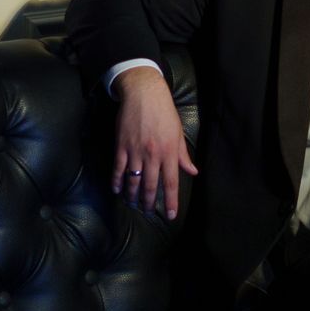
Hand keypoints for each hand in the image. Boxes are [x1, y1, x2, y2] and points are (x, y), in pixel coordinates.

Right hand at [110, 66, 198, 219]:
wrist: (144, 94)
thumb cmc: (165, 112)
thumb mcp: (178, 133)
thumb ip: (183, 155)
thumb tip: (192, 172)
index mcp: (169, 152)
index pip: (171, 183)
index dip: (171, 201)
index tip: (170, 216)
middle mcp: (153, 154)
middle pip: (151, 186)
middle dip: (149, 203)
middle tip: (147, 213)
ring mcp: (136, 151)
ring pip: (133, 180)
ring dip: (133, 195)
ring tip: (133, 204)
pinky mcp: (121, 146)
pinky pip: (118, 168)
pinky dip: (117, 181)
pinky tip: (117, 190)